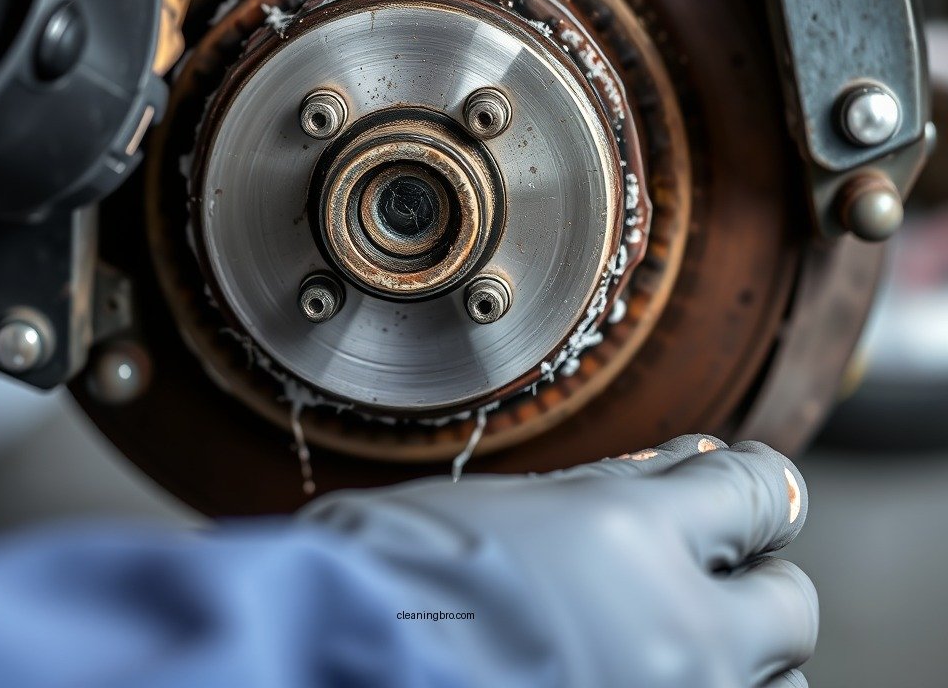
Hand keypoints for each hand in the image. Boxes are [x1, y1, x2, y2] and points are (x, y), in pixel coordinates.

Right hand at [300, 435, 816, 686]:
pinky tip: (643, 665)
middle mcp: (674, 633)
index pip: (755, 490)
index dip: (756, 483)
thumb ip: (613, 487)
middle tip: (708, 567)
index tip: (746, 486)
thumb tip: (687, 461)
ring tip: (673, 634)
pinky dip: (703, 687)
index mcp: (630, 536)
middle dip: (759, 578)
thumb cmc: (396, 578)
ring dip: (741, 652)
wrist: (335, 669)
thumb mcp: (511, 506)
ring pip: (777, 684)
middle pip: (791, 602)